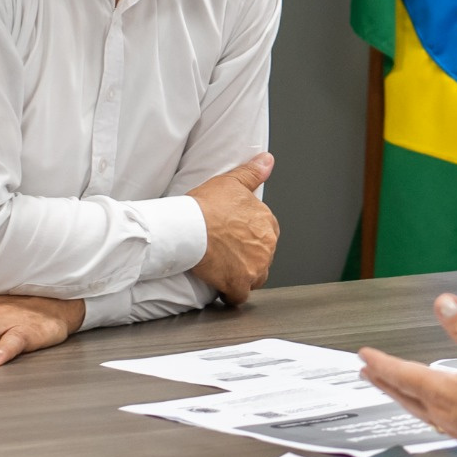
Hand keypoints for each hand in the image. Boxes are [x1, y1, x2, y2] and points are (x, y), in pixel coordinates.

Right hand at [190, 152, 277, 304]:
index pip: (266, 233)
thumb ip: (253, 172)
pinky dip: (232, 294)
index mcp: (267, 223)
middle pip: (261, 256)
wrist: (189, 227)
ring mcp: (255, 267)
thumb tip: (267, 160)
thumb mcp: (231, 182)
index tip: (236, 237)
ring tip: (224, 270)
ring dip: (243, 275)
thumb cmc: (206, 206)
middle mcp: (266, 246)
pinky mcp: (239, 284)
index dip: (250, 237)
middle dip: (248, 256)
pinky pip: (240, 296)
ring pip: (255, 277)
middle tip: (227, 253)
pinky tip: (222, 289)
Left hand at [356, 294, 456, 456]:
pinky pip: (433, 420)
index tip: (364, 355)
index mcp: (441, 391)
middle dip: (383, 381)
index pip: (402, 373)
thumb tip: (445, 303)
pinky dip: (422, 409)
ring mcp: (452, 426)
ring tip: (392, 389)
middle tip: (367, 373)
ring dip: (399, 395)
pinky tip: (431, 411)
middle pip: (403, 394)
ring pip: (416, 409)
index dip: (381, 362)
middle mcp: (441, 411)